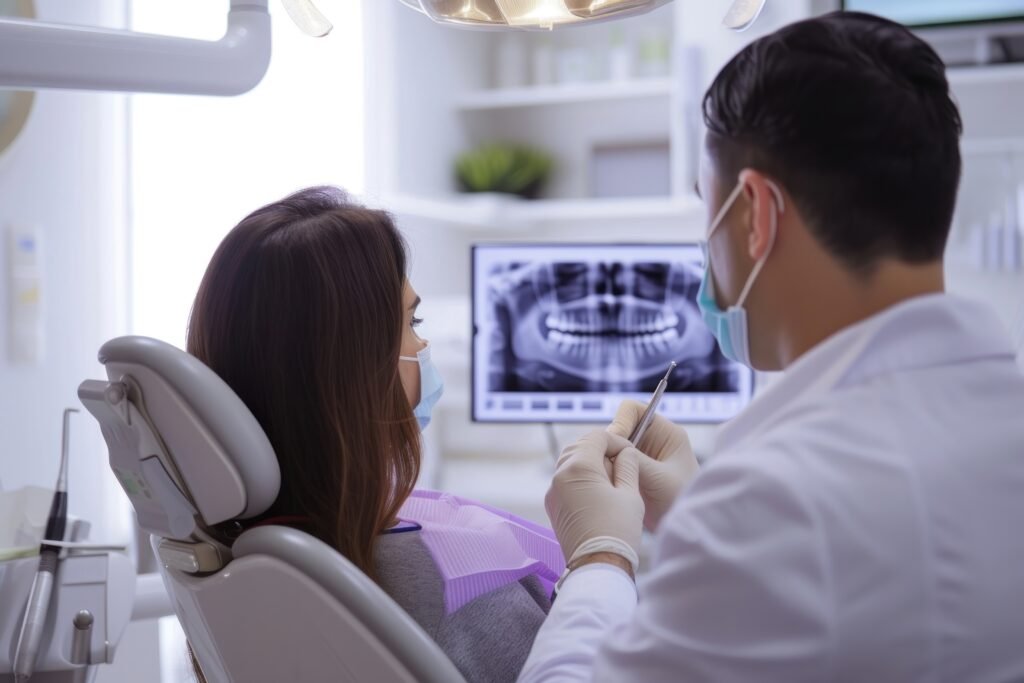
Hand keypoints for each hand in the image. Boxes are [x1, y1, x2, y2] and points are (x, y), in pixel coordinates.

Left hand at [546, 430, 644, 567]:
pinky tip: (598, 490)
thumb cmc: (617, 532)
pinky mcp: (552, 506)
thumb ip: (628, 466)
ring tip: (612, 477)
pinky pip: (564, 481)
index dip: (616, 441)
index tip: (630, 453)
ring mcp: (553, 492)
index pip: (596, 437)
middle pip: (579, 446)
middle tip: (621, 461)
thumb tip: (625, 453)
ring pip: (569, 463)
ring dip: (589, 462)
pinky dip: (579, 478)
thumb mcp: (630, 494)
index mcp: (578, 468)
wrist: (597, 567)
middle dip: (600, 449)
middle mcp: (559, 476)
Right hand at [608, 400, 699, 530]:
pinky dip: (606, 472)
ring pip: (611, 448)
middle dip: (609, 445)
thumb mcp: (658, 478)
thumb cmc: (682, 501)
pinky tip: (607, 486)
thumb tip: (609, 447)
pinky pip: (610, 464)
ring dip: (606, 461)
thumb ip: (635, 459)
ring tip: (607, 479)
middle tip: (606, 466)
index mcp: (664, 432)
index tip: (613, 446)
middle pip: (618, 428)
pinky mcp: (630, 473)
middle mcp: (650, 440)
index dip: (619, 422)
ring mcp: (639, 457)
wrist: (685, 531)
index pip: (632, 410)